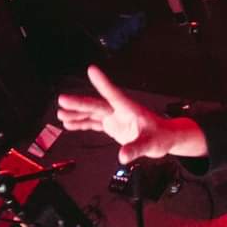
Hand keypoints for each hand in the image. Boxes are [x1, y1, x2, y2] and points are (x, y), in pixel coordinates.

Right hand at [57, 66, 173, 163]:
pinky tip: (69, 124)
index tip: (92, 69)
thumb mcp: (150, 144)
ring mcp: (116, 118)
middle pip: (97, 104)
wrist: (165, 138)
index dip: (103, 82)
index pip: (114, 93)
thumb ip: (136, 149)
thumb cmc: (161, 136)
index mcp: (130, 109)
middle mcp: (120, 111)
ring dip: (77, 113)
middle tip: (62, 100)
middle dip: (79, 103)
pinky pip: (94, 122)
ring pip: (93, 113)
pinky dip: (82, 123)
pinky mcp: (113, 126)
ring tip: (60, 114)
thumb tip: (123, 156)